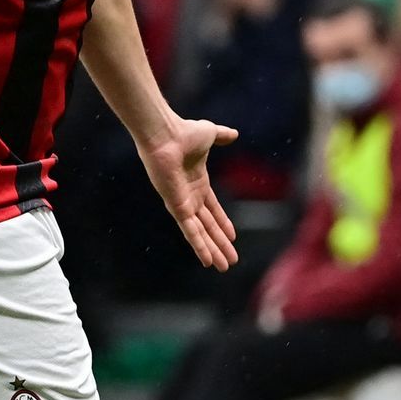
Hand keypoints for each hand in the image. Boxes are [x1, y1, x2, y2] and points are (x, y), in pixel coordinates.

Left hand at [139, 118, 240, 270]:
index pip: (212, 208)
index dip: (222, 223)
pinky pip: (190, 231)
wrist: (166, 134)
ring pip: (200, 233)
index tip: (232, 237)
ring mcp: (182, 203)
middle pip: (208, 226)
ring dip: (212, 250)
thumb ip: (222, 136)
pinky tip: (207, 260)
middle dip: (220, 244)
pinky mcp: (176, 207)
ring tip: (223, 267)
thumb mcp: (210, 133)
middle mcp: (189, 196)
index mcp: (198, 182)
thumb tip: (234, 134)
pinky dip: (199, 246)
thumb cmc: (184, 132)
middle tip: (231, 261)